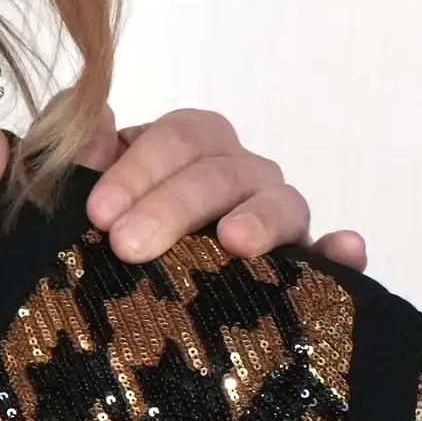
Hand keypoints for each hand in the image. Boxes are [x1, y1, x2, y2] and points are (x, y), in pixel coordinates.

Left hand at [78, 107, 366, 270]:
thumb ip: (78, 151)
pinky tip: (343, 249)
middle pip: (221, 173)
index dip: (140, 168)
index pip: (180, 136)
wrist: (118, 306)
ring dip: (260, 219)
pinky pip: (332, 259)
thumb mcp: (77, 193)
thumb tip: (88, 114)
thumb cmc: (103, 235)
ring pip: (281, 204)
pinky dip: (341, 253)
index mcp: (192, 148)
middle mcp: (240, 176)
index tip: (99, 212)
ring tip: (233, 242)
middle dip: (174, 206)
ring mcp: (277, 221)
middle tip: (129, 246)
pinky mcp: (306, 273)